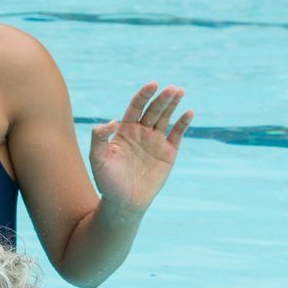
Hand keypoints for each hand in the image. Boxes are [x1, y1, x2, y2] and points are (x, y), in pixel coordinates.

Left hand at [89, 82, 192, 214]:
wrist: (124, 203)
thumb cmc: (108, 181)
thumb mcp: (98, 159)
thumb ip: (99, 138)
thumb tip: (112, 121)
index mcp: (125, 130)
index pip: (136, 106)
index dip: (144, 95)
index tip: (152, 85)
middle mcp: (141, 132)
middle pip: (153, 110)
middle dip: (162, 98)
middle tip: (171, 89)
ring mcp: (156, 141)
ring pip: (166, 118)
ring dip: (173, 104)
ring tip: (179, 91)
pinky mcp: (168, 152)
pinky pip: (177, 134)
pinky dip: (183, 123)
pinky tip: (189, 113)